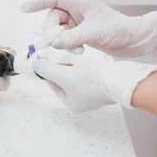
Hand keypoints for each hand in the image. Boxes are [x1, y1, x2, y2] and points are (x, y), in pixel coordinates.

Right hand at [20, 0, 156, 56]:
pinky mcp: (81, 33)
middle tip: (56, 45)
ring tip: (76, 51)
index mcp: (80, 3)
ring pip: (58, 31)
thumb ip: (72, 38)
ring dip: (62, 42)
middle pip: (53, 19)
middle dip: (53, 33)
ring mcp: (78, 22)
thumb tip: (53, 43)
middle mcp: (77, 11)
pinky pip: (65, 39)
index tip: (23, 8)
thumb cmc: (119, 29)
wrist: (136, 40)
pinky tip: (78, 51)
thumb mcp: (94, 33)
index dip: (37, 2)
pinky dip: (68, 46)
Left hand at [34, 54, 156, 111]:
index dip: (47, 71)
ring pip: (75, 73)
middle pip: (64, 79)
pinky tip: (80, 54)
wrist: (120, 78)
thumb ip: (48, 70)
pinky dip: (83, 63)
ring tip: (67, 52)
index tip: (43, 58)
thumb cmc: (93, 81)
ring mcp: (94, 90)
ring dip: (71, 63)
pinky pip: (88, 70)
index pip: (53, 85)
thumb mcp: (65, 75)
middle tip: (55, 53)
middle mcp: (83, 99)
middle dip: (60, 65)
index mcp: (73, 103)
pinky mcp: (102, 81)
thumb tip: (36, 65)